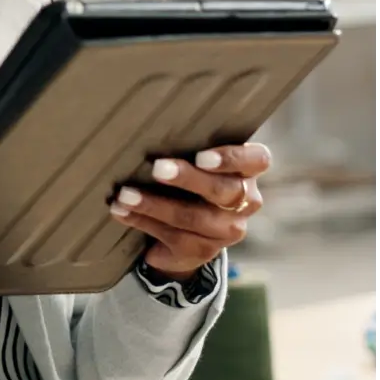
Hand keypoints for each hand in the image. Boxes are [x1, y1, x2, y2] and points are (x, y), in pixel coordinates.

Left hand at [107, 142, 270, 279]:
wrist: (186, 228)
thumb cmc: (190, 179)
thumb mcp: (196, 160)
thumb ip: (189, 147)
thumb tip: (150, 129)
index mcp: (249, 171)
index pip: (257, 160)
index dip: (232, 159)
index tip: (200, 157)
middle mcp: (247, 201)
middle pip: (223, 190)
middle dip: (187, 179)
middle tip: (157, 169)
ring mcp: (229, 229)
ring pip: (195, 217)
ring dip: (155, 205)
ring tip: (126, 195)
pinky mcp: (205, 250)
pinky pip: (175, 236)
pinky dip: (143, 221)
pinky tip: (123, 212)